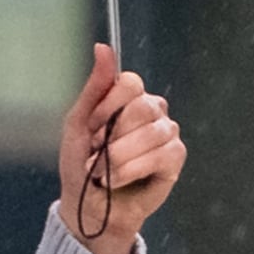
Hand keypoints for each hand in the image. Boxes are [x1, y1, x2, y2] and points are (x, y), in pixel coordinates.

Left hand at [58, 44, 184, 253]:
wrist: (88, 206)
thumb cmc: (81, 164)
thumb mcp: (78, 123)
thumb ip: (95, 86)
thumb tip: (103, 47)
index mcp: (129, 98)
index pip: (130, 83)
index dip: (108, 105)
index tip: (91, 128)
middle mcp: (152, 111)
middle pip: (142, 107)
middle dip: (113, 135)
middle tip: (95, 153)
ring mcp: (167, 133)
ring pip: (153, 132)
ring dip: (120, 156)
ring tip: (102, 172)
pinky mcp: (175, 158)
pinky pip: (163, 154)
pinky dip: (134, 169)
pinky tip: (117, 179)